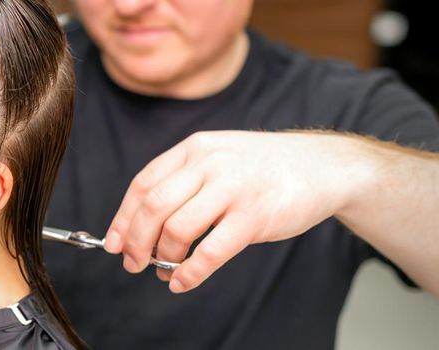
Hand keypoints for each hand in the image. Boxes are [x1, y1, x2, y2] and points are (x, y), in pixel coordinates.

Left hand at [103, 131, 372, 292]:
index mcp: (194, 149)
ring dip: (163, 257)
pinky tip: (182, 282)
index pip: (143, 184)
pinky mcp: (254, 217)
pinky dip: (190, 273)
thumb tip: (142, 224)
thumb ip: (184, 180)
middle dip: (136, 241)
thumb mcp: (218, 156)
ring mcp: (232, 189)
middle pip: (153, 207)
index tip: (114, 243)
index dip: (123, 218)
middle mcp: (209, 164)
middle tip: (133, 263)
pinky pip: (210, 251)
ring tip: (163, 270)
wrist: (325, 166)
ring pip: (177, 229)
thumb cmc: (263, 168)